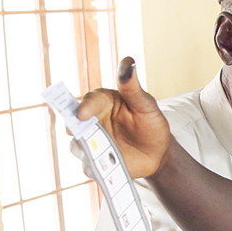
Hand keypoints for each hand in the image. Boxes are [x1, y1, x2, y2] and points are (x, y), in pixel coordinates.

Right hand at [76, 57, 171, 178]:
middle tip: (75, 132)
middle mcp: (92, 121)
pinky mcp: (96, 160)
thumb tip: (128, 62)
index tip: (83, 113)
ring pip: (77, 146)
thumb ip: (133, 87)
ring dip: (83, 150)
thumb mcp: (146, 105)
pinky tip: (102, 169)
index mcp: (102, 102)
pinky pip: (87, 166)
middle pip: (73, 123)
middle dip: (73, 128)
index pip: (89, 101)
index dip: (85, 106)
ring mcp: (92, 142)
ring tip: (96, 155)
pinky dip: (92, 168)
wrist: (158, 152)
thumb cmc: (151, 123)